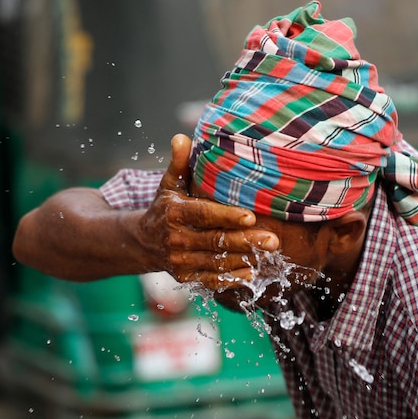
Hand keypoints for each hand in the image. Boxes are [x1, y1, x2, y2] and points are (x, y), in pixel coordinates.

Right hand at [139, 134, 279, 289]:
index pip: (203, 214)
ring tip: (271, 255)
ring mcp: (180, 261)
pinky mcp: (185, 278)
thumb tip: (181, 137)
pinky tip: (253, 273)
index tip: (251, 215)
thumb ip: (179, 163)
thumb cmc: (166, 206)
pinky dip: (233, 279)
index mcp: (174, 213)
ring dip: (245, 260)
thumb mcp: (170, 184)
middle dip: (246, 241)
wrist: (144, 241)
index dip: (227, 216)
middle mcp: (176, 239)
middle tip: (273, 240)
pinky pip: (212, 280)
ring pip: (217, 262)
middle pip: (215, 241)